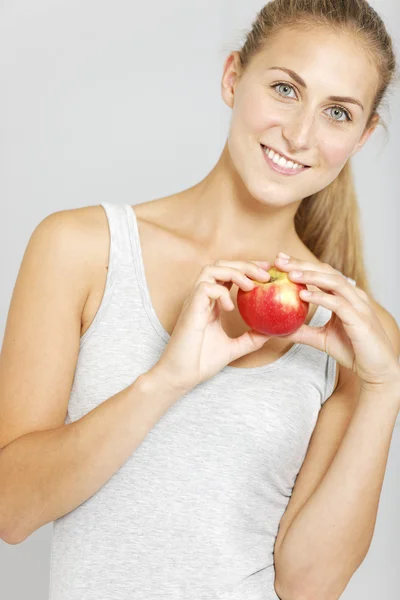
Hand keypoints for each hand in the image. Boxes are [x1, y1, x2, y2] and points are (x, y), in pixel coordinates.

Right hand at [153, 259, 272, 392]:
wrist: (181, 375)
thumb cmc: (201, 361)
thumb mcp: (234, 347)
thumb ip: (252, 337)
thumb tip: (272, 332)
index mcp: (211, 302)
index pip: (228, 274)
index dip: (247, 268)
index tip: (267, 272)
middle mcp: (202, 297)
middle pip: (221, 265)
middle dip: (245, 264)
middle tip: (266, 274)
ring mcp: (194, 301)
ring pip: (212, 269)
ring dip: (234, 272)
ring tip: (250, 286)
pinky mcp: (190, 309)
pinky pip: (205, 288)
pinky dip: (221, 292)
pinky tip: (230, 308)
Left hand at [274, 252, 399, 388]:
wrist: (376, 370)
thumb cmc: (353, 351)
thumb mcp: (321, 339)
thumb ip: (302, 331)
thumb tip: (277, 329)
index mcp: (346, 297)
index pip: (322, 274)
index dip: (302, 265)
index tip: (280, 260)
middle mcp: (353, 297)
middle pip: (327, 272)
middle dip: (302, 264)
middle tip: (280, 259)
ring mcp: (358, 306)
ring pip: (335, 282)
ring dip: (311, 276)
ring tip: (290, 274)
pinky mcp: (360, 320)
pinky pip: (338, 304)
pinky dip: (320, 297)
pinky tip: (303, 295)